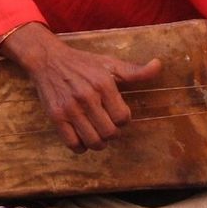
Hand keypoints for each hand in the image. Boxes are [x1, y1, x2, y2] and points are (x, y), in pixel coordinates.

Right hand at [0, 23, 161, 152]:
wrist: (48, 60)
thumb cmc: (83, 63)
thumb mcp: (110, 63)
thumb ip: (134, 70)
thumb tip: (158, 66)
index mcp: (103, 84)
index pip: (123, 117)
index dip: (123, 119)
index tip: (118, 115)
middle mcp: (87, 97)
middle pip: (110, 132)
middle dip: (113, 133)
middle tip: (108, 126)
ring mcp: (70, 108)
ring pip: (93, 141)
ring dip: (99, 142)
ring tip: (98, 133)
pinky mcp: (56, 117)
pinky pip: (73, 144)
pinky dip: (81, 146)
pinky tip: (83, 137)